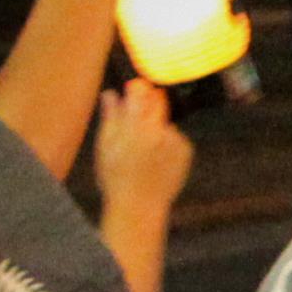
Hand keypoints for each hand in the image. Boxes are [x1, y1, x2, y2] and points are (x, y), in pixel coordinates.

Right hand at [89, 76, 194, 215]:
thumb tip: (110, 93)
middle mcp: (157, 130)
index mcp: (133, 127)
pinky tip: (156, 161)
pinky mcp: (185, 149)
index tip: (135, 86)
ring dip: (156, 129)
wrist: (139, 205)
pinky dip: (167, 144)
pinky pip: (175, 138)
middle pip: (158, 102)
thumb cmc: (115, 177)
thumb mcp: (106, 147)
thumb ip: (111, 117)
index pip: (140, 94)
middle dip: (150, 101)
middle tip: (140, 116)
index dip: (138, 88)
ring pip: (164, 123)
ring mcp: (174, 140)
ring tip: (143, 154)